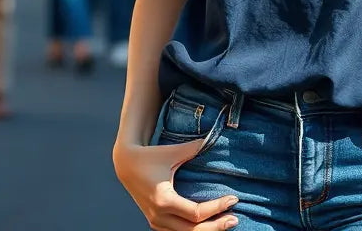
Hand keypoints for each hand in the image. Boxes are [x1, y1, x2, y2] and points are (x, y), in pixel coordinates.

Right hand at [113, 138, 238, 230]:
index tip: (233, 198)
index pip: (196, 213)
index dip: (217, 208)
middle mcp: (159, 216)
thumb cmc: (151, 156)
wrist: (127, 165)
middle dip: (215, 227)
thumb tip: (215, 139)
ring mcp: (156, 222)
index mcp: (164, 200)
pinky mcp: (156, 222)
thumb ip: (195, 148)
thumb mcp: (173, 152)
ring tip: (225, 223)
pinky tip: (208, 225)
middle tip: (235, 219)